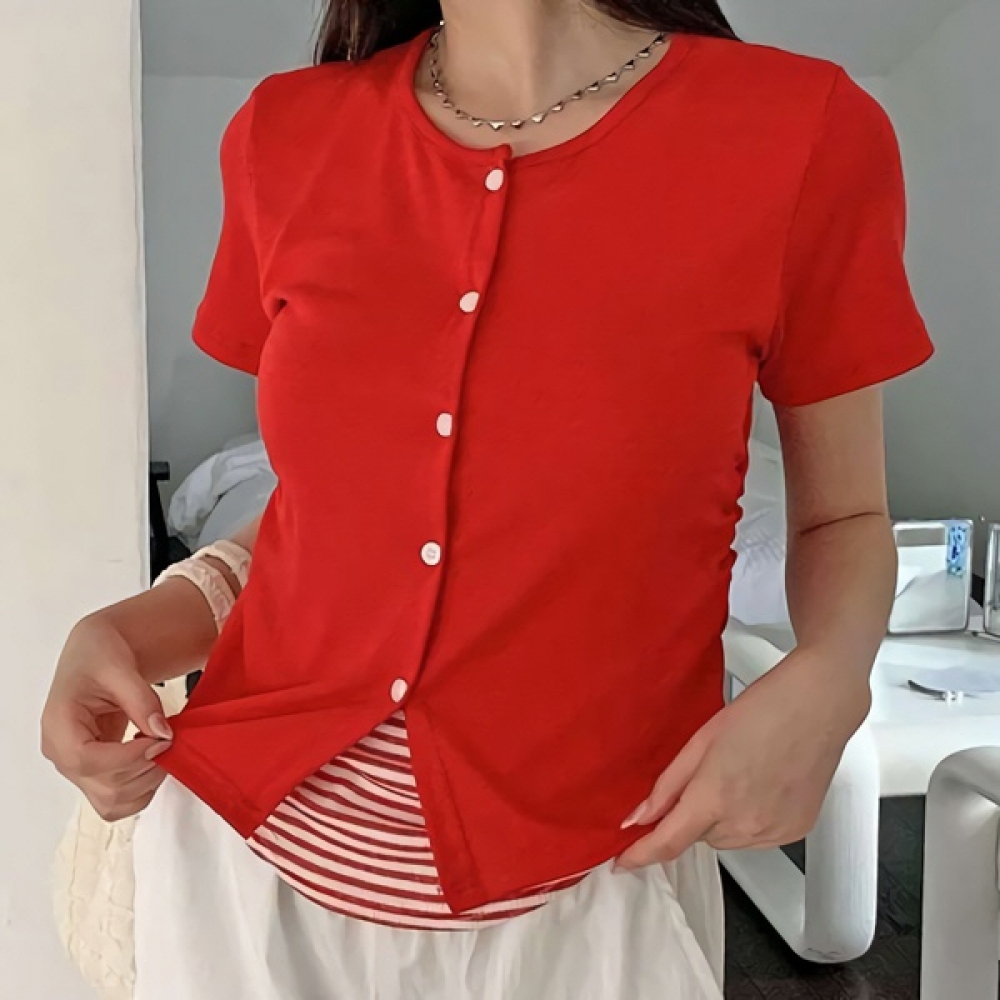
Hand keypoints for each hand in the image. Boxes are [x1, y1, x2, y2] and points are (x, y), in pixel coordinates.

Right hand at [41, 613, 173, 821]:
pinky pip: (118, 800)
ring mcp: (76, 767)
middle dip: (146, 767)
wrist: (97, 653)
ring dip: (147, 781)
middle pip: (104, 787)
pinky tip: (152, 758)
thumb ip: (141, 700)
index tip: (160, 739)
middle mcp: (61, 753)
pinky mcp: (94, 772)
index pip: (87, 761)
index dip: (129, 757)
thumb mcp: (120, 666)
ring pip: (112, 802)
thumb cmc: (99, 653)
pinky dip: (142, 788)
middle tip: (168, 739)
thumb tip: (162, 733)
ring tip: (161, 747)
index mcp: (58, 724)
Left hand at [616, 650, 869, 868]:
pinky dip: (751, 820)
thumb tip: (639, 816)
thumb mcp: (701, 740)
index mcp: (714, 795)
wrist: (817, 705)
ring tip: (742, 774)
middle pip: (699, 837)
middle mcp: (745, 822)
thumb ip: (667, 785)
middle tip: (712, 773)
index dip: (641, 855)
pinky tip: (763, 786)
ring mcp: (773, 831)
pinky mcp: (795, 831)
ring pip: (727, 840)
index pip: (668, 842)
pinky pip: (757, 838)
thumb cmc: (762, 711)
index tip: (624, 863)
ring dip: (723, 819)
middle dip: (694, 814)